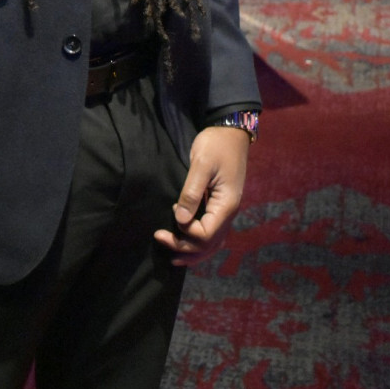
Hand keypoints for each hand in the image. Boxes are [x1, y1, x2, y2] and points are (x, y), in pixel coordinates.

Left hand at [153, 125, 250, 265]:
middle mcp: (229, 214)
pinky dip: (200, 243)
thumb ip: (191, 193)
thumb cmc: (216, 145)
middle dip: (184, 247)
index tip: (170, 212)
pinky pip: (213, 233)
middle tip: (159, 238)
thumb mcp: (201, 165)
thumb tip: (179, 219)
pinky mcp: (221, 206)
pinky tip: (187, 243)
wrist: (230, 132)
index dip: (185, 232)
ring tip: (173, 256)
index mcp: (226, 206)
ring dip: (193, 252)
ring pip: (213, 243)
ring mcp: (227, 211)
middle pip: (208, 244)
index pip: (205, 234)